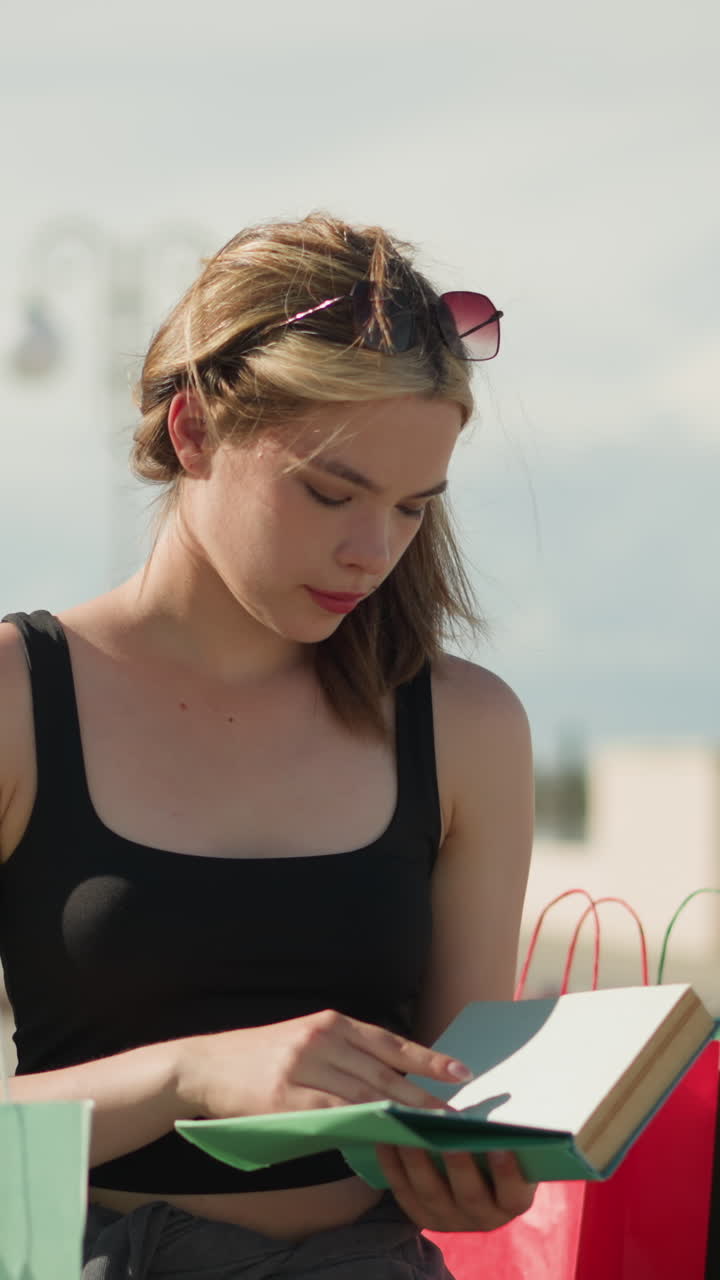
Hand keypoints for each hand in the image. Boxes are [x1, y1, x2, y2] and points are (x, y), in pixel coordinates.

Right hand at [174, 1009, 473, 1119]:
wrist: (203, 1064)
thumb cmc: (260, 1058)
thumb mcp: (305, 1042)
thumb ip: (344, 1059)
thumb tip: (391, 1087)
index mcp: (331, 1022)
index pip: (390, 1042)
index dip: (428, 1058)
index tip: (461, 1073)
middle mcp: (321, 1038)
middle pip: (383, 1072)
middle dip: (423, 1096)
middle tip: (456, 1115)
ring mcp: (302, 1067)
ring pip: (362, 1095)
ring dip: (400, 1116)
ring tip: (430, 1131)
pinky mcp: (284, 1097)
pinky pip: (332, 1114)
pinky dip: (361, 1126)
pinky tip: (383, 1136)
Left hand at [376, 1145, 536, 1231]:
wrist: (473, 1168)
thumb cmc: (495, 1143)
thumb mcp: (507, 1142)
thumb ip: (503, 1132)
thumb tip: (497, 1108)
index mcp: (513, 1201)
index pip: (514, 1193)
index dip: (509, 1174)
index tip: (501, 1148)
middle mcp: (484, 1217)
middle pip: (470, 1196)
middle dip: (459, 1168)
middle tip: (451, 1142)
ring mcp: (451, 1220)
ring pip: (432, 1195)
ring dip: (419, 1165)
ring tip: (408, 1136)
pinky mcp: (423, 1215)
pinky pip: (405, 1193)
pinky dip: (394, 1167)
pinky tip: (385, 1140)